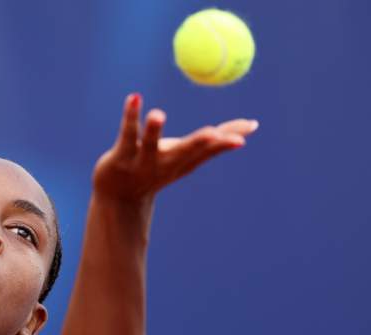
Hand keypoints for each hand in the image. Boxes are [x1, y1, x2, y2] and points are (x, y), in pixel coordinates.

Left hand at [92, 93, 258, 204]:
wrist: (119, 197)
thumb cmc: (158, 168)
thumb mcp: (189, 157)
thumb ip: (217, 142)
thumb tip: (254, 125)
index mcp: (185, 162)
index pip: (209, 149)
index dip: (226, 139)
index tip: (249, 128)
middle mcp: (166, 164)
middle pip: (184, 152)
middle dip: (199, 144)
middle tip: (212, 133)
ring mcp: (141, 162)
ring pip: (149, 144)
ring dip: (154, 129)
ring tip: (158, 114)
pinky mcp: (120, 156)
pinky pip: (126, 133)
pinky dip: (130, 115)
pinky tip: (134, 98)